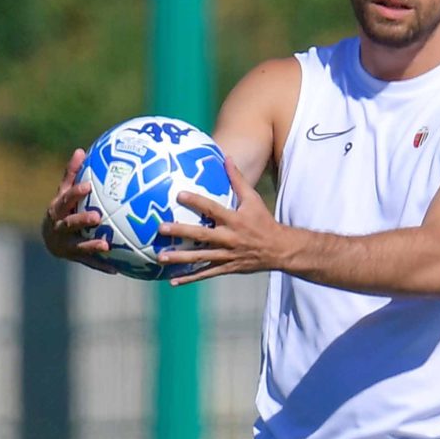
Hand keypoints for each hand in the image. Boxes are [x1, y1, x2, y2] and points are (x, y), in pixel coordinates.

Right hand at [40, 149, 118, 273]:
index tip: (88, 186)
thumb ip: (71, 175)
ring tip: (106, 245)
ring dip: (91, 246)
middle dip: (81, 220)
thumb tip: (80, 150)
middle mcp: (58, 228)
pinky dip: (101, 266)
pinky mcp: (73, 259)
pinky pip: (88, 263)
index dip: (75, 192)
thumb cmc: (62, 210)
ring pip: (77, 246)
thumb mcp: (64, 193)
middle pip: (69, 224)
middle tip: (97, 217)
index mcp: (57, 209)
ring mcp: (64, 245)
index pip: (65, 199)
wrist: (50, 239)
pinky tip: (116, 269)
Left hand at [156, 159, 289, 285]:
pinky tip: (173, 280)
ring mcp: (227, 255)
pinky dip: (190, 278)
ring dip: (180, 258)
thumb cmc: (263, 221)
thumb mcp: (253, 199)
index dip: (197, 202)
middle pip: (202, 235)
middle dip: (181, 232)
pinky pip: (206, 273)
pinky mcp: (227, 267)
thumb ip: (238, 179)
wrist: (279, 249)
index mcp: (235, 220)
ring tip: (160, 257)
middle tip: (161, 228)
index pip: (213, 209)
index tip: (179, 195)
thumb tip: (227, 158)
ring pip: (201, 258)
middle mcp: (230, 238)